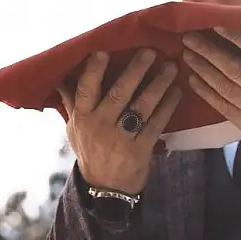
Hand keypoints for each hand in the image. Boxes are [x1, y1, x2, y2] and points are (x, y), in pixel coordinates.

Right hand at [57, 49, 181, 194]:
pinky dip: (168, 107)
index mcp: (83, 118)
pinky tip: (177, 92)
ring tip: (171, 68)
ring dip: (158, 85)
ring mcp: (121, 138)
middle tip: (150, 52)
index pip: (85, 91)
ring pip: (141, 107)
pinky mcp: (140, 149)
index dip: (93, 72)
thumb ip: (72, 102)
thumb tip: (63, 76)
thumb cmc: (89, 151)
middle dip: (135, 71)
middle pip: (118, 94)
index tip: (102, 52)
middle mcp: (101, 126)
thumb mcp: (74, 128)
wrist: (105, 187)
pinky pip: (156, 124)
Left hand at [182, 28, 240, 173]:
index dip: (238, 37)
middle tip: (188, 36)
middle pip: (234, 68)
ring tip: (187, 53)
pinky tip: (193, 80)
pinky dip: (206, 92)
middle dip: (208, 51)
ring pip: (224, 87)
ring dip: (202, 68)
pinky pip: (223, 107)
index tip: (218, 26)